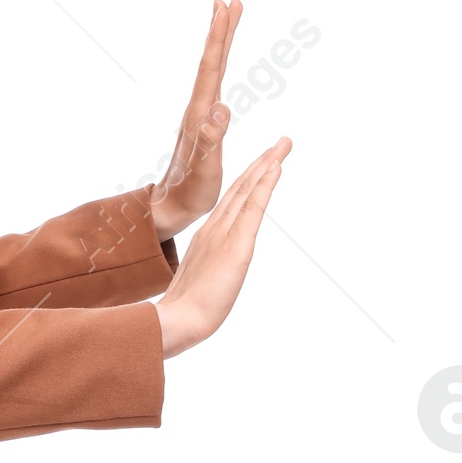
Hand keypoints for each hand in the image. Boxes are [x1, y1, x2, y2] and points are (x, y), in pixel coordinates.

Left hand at [150, 0, 242, 239]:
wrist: (169, 208)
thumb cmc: (189, 193)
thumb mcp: (204, 169)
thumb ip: (212, 139)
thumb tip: (222, 106)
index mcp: (199, 115)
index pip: (211, 68)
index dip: (219, 37)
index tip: (226, 7)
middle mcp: (197, 110)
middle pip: (211, 62)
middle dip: (221, 30)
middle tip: (229, 0)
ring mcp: (199, 116)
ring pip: (212, 71)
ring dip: (220, 43)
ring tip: (226, 18)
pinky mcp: (202, 124)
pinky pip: (214, 85)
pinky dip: (220, 65)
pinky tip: (221, 65)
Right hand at [157, 136, 290, 358]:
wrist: (179, 321)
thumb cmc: (186, 311)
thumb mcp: (199, 283)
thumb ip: (206, 270)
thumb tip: (210, 275)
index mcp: (207, 237)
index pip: (233, 202)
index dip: (249, 179)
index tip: (264, 162)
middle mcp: (214, 228)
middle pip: (242, 188)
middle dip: (262, 163)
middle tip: (281, 142)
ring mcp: (224, 233)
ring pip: (248, 190)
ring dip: (267, 164)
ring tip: (282, 145)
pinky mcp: (235, 243)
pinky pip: (253, 206)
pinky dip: (265, 183)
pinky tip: (276, 166)